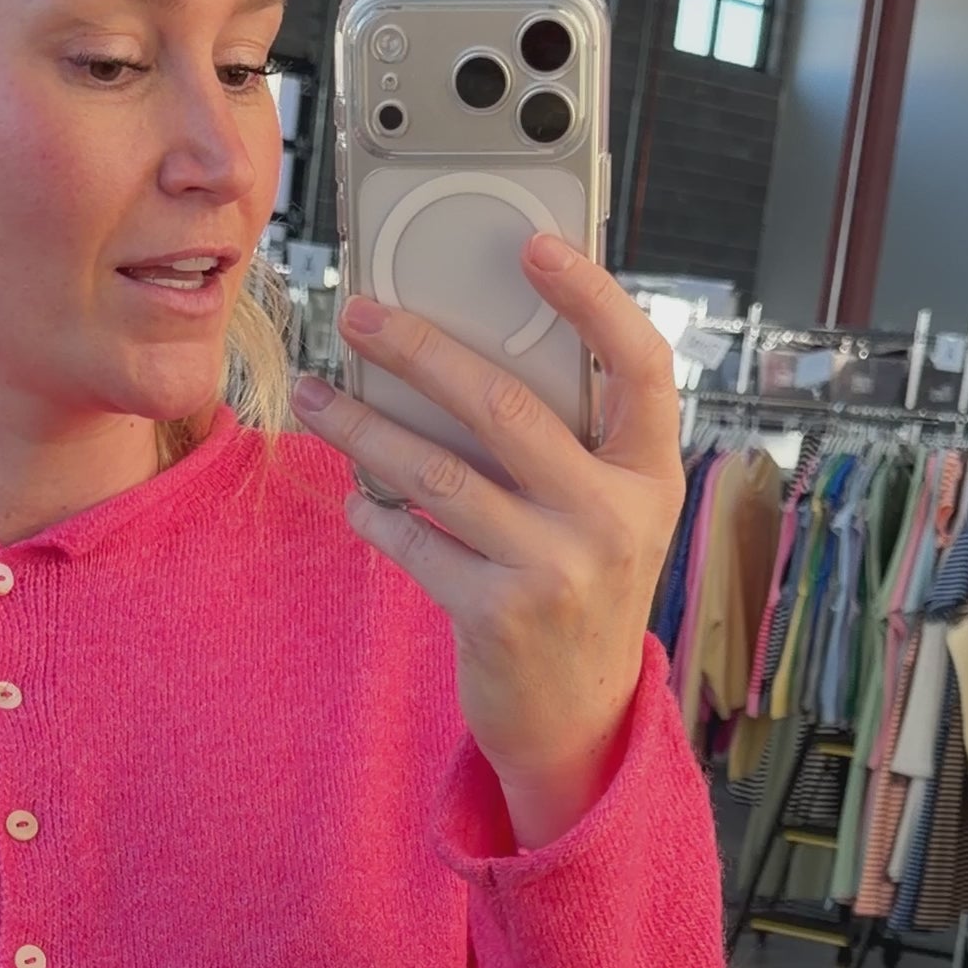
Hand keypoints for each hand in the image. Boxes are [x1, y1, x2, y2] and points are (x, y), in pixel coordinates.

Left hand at [293, 231, 683, 848]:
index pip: (639, 364)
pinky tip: (355, 497)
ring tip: (317, 397)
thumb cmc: (581, 593)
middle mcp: (613, 517)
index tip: (533, 248)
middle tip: (361, 312)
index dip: (591, 298)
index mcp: (650, 476)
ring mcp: (556, 568)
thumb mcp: (608, 516)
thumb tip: (464, 356)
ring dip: (364, 427)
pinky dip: (373, 513)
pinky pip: (413, 540)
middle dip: (419, 348)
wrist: (578, 720)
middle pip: (505, 403)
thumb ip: (570, 447)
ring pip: (438, 471)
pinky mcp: (496, 614)